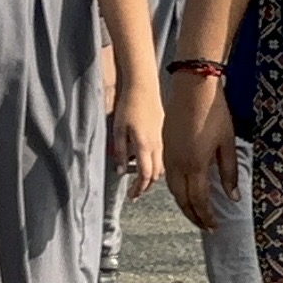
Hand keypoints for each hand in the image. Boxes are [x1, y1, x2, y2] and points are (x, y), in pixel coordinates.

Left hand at [111, 79, 166, 196]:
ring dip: (151, 174)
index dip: (138, 189)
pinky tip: (145, 159)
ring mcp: (162, 138)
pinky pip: (162, 154)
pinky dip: (155, 162)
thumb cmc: (128, 105)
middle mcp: (157, 145)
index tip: (131, 196)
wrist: (143, 85)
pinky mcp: (163, 131)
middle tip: (135, 190)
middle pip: (156, 174)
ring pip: (161, 165)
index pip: (145, 176)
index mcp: (145, 146)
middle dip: (146, 185)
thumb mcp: (118, 129)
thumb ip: (120, 151)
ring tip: (139, 177)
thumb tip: (121, 172)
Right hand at [162, 72, 236, 229]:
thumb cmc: (214, 112)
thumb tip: (233, 196)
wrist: (193, 87)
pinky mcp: (165, 145)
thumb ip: (229, 172)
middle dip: (193, 215)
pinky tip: (185, 189)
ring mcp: (168, 154)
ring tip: (196, 212)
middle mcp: (177, 164)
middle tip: (205, 226)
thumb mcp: (227, 143)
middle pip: (182, 199)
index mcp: (195, 165)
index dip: (206, 216)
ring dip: (184, 204)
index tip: (214, 226)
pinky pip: (168, 175)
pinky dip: (177, 189)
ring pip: (172, 189)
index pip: (198, 200)